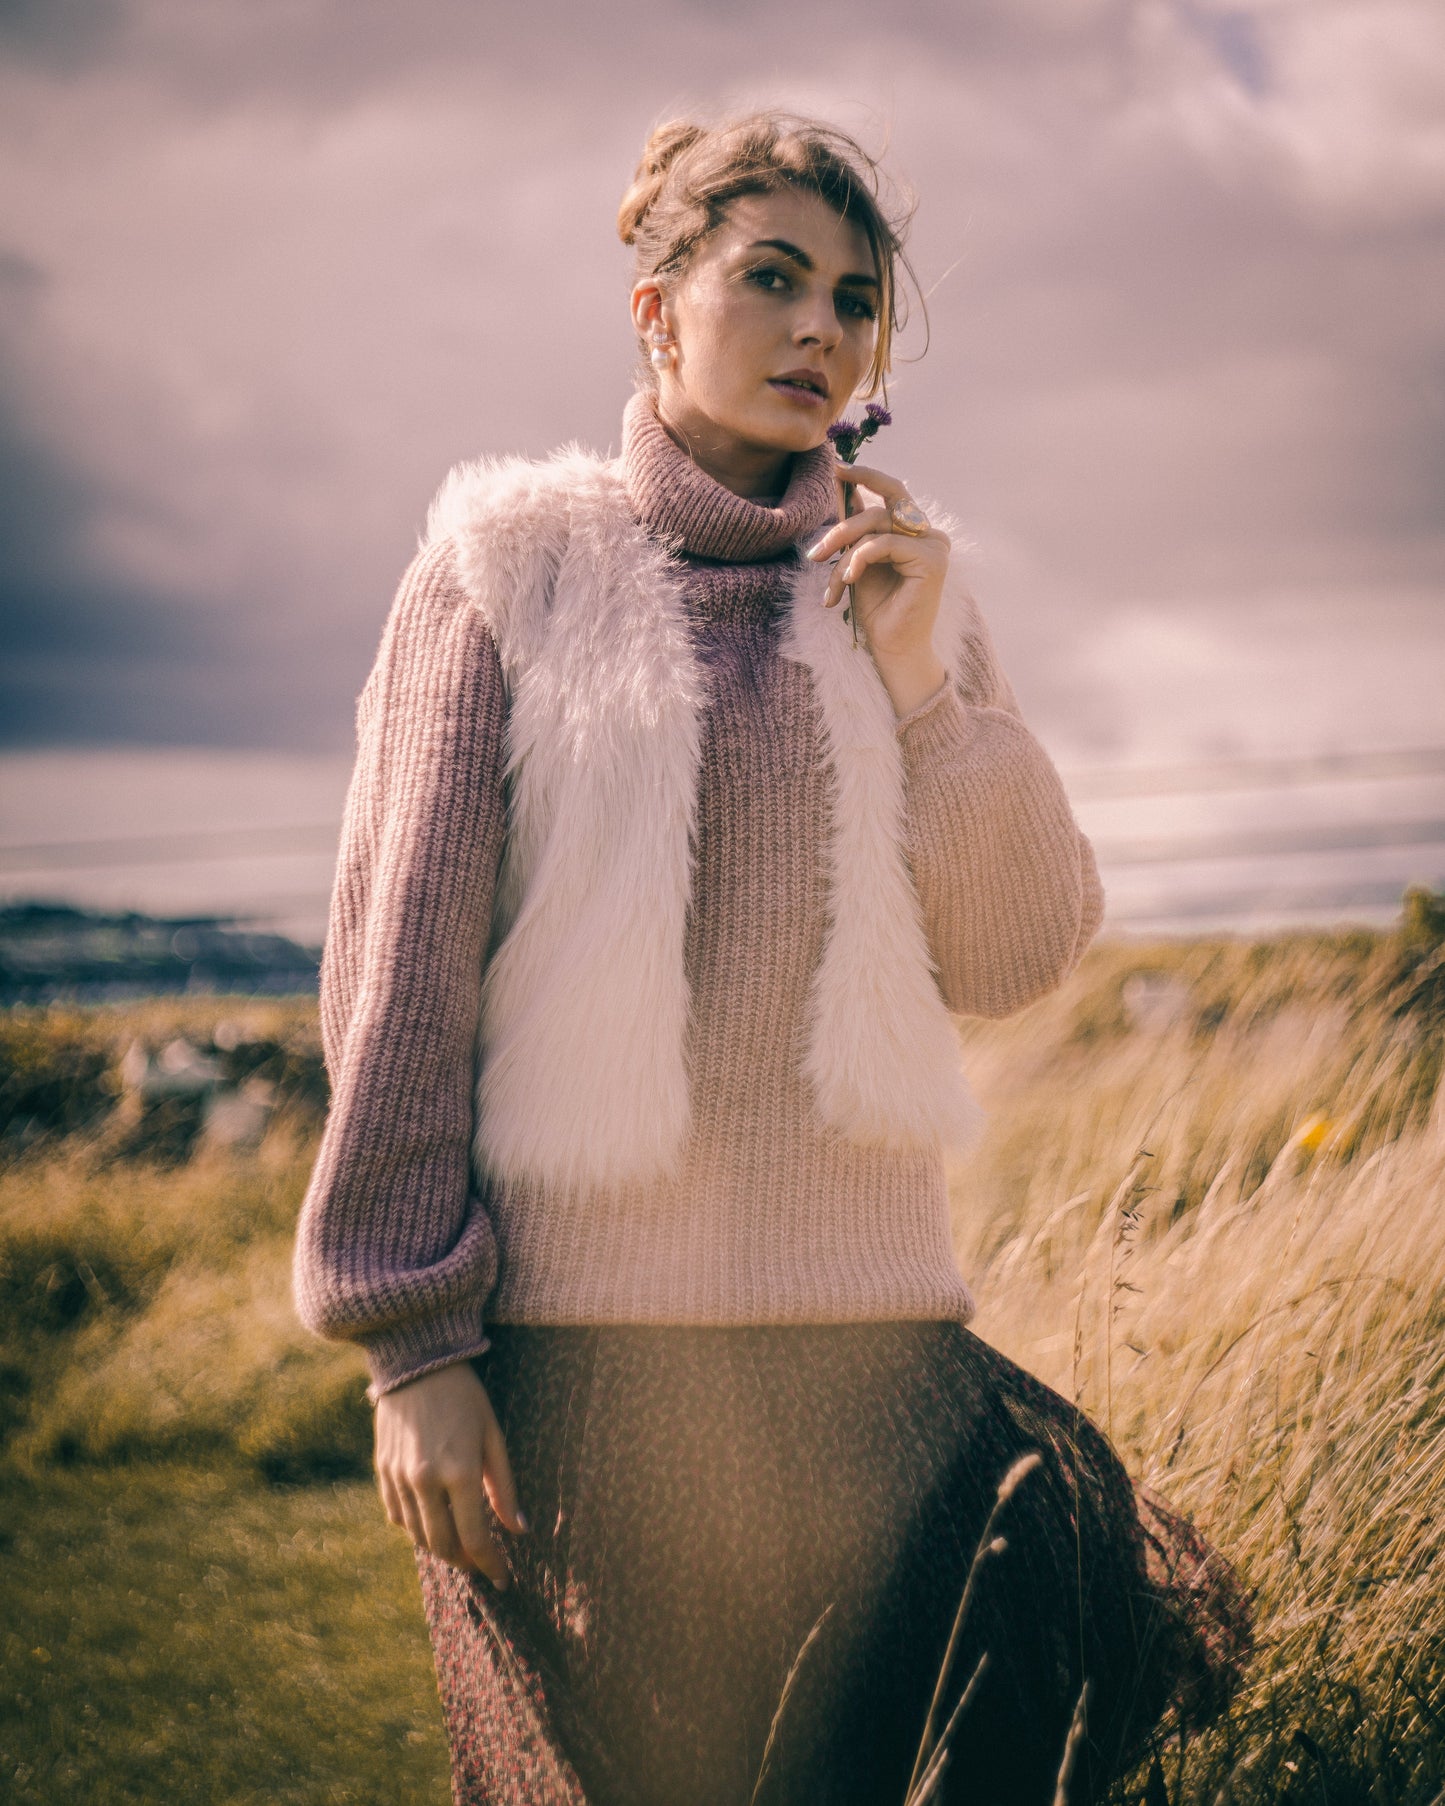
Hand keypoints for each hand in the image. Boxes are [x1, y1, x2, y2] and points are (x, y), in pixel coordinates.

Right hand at [374, 1360, 528, 1586]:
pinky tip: (431, 1524)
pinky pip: (396, 1516)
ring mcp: (399, 1478)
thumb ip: (504, 1487)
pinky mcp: (382, 1470)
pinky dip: (414, 1529)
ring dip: (440, 1549)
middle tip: (482, 1563)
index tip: (504, 1578)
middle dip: (465, 1561)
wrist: (418, 1362)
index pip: (475, 1538)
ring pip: (417, 1536)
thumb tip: (518, 1530)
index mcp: (459, 1473)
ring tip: (460, 1547)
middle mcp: (425, 1481)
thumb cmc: (465, 1396)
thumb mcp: (493, 1436)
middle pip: (443, 1545)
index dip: (491, 1564)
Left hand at [807, 463, 949, 713]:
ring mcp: (935, 545)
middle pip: (880, 508)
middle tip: (815, 551)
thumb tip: (838, 484)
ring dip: (844, 549)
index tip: (836, 467)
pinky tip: (848, 580)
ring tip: (828, 575)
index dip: (865, 476)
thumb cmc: (876, 610)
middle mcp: (929, 533)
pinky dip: (860, 558)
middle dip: (842, 525)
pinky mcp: (933, 560)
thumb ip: (854, 527)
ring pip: (878, 525)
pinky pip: (885, 544)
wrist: (892, 648)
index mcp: (914, 531)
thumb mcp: (857, 560)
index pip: (891, 491)